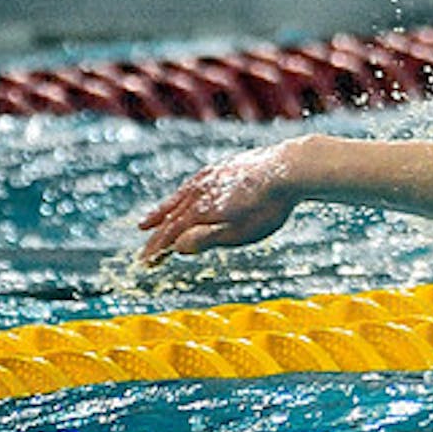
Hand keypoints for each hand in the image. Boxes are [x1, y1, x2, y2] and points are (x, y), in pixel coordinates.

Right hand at [136, 139, 306, 264]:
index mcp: (199, 211)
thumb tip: (175, 246)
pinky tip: (184, 196)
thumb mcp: (238, 232)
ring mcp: (209, 177)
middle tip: (143, 252)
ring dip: (161, 213)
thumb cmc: (267, 207)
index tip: (145, 263)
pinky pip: (192, 185)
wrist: (289, 168)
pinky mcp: (222, 168)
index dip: (157, 250)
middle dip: (156, 236)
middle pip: (170, 218)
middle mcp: (197, 192)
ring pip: (178, 198)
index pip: (171, 234)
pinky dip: (180, 195)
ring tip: (147, 223)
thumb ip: (206, 239)